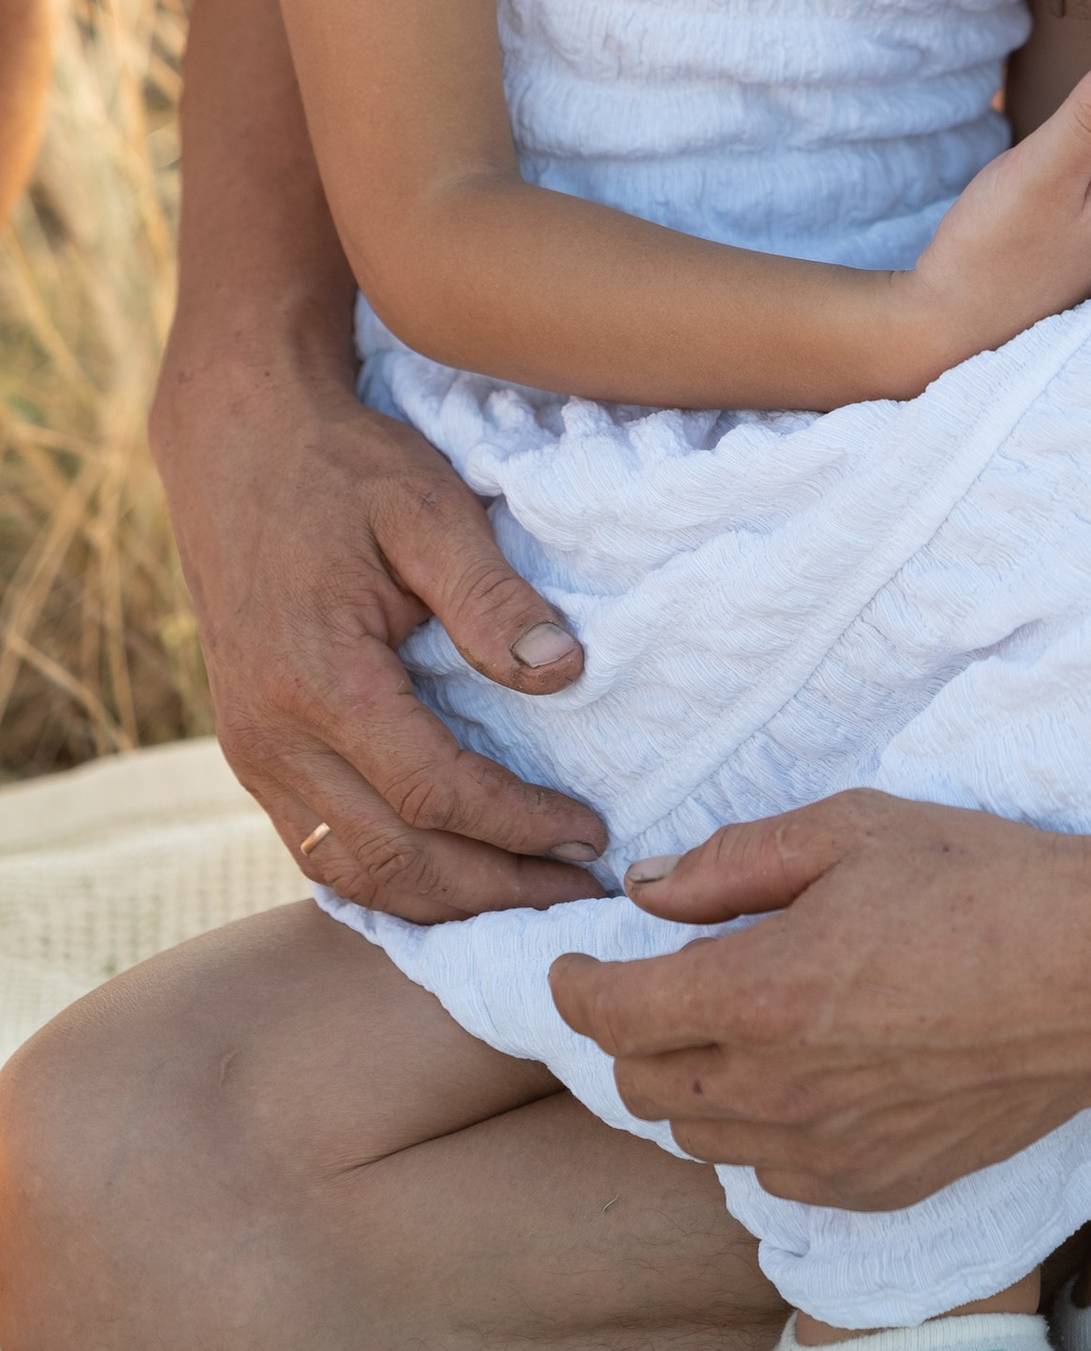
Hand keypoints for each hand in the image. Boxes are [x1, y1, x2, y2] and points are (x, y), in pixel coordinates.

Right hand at [149, 322, 606, 919]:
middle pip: (391, 860)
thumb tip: (564, 670)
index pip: (434, 791)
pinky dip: (386, 884)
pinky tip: (449, 882)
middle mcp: (272, 738)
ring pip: (348, 873)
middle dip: (493, 889)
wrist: (238, 447)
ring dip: (442, 903)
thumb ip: (491, 594)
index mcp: (319, 681)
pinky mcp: (251, 754)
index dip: (519, 825)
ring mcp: (251, 755)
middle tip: (580, 893)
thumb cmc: (343, 470)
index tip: (592, 833)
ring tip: (527, 899)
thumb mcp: (428, 508)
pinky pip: (318, 850)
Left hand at [553, 790, 1090, 1205]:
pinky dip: (763, 1131)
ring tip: (740, 1027)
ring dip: (697, 1086)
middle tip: (664, 984)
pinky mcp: (874, 1187)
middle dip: (632, 1034)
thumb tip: (651, 889)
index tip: (577, 960)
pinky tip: (806, 1077)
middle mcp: (775, 1091)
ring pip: (705, 1141)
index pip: (613, 1013)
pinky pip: (776, 1176)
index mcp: (758, 993)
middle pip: (644, 1087)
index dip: (577, 984)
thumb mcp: (854, 828)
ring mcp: (825, 1153)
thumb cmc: (983, 882)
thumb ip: (737, 860)